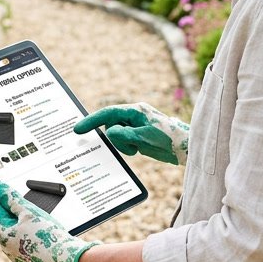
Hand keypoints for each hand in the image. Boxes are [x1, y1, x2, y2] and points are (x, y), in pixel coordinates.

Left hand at [0, 182, 97, 261]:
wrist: (68, 259)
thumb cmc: (47, 235)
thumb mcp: (29, 211)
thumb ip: (12, 199)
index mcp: (3, 235)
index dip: (4, 196)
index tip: (8, 187)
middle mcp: (7, 248)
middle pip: (8, 221)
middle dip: (16, 209)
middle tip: (26, 198)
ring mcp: (19, 256)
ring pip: (18, 232)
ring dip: (25, 222)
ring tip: (38, 214)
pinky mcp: (30, 261)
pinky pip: (27, 242)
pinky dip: (32, 233)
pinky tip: (43, 228)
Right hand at [74, 103, 189, 164]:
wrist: (184, 148)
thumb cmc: (168, 139)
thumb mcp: (144, 137)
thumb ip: (124, 134)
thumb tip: (109, 133)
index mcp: (135, 111)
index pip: (108, 113)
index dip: (91, 121)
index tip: (77, 130)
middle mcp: (133, 116)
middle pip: (110, 125)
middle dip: (115, 138)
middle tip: (130, 146)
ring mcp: (135, 126)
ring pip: (116, 135)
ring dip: (122, 144)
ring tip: (137, 148)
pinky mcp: (137, 136)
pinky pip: (122, 141)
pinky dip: (126, 147)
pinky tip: (138, 150)